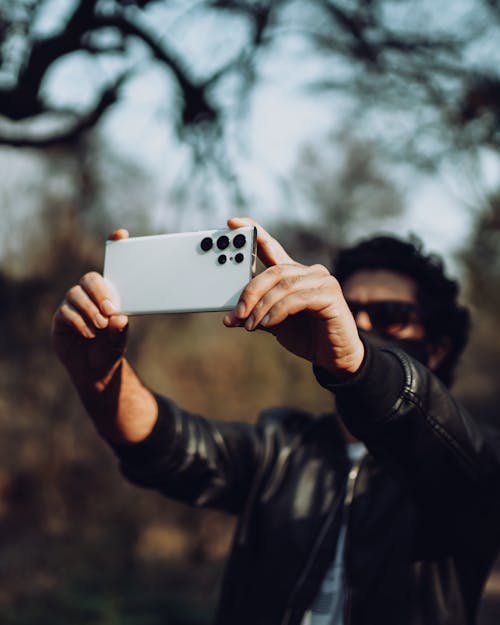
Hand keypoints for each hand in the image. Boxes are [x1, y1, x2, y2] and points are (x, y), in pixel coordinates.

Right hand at [51, 229, 129, 392]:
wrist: (96, 371)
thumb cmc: (111, 348)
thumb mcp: (121, 340)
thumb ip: (120, 330)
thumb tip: (119, 319)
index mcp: (109, 293)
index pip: (111, 266)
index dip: (114, 245)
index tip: (122, 235)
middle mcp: (89, 295)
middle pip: (90, 279)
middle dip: (100, 292)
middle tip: (110, 309)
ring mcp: (73, 305)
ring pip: (76, 295)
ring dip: (90, 310)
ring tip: (101, 326)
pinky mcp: (61, 319)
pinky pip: (66, 313)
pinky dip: (79, 322)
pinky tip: (89, 334)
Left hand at [224, 218, 363, 375]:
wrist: (334, 356)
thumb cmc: (306, 336)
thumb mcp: (273, 323)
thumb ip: (254, 315)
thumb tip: (229, 318)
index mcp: (293, 274)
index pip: (271, 246)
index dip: (253, 231)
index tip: (232, 222)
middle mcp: (309, 272)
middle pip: (274, 271)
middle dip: (251, 291)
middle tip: (237, 313)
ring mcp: (322, 281)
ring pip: (283, 286)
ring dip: (262, 307)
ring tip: (251, 325)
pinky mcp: (330, 295)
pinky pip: (297, 298)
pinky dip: (278, 311)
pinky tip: (268, 324)